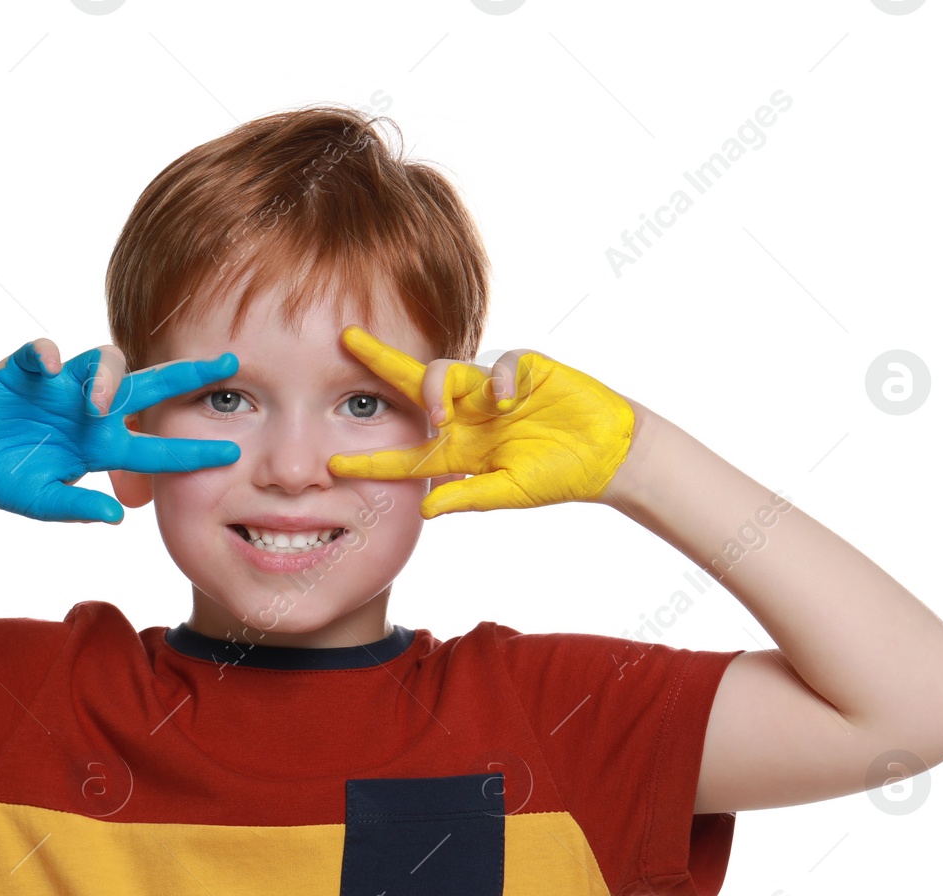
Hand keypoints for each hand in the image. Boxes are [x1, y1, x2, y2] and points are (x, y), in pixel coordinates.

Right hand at [0, 340, 240, 522]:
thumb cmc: (5, 479)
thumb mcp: (41, 502)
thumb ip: (76, 507)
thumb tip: (117, 517)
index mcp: (101, 446)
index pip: (156, 446)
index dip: (191, 450)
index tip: (232, 453)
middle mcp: (90, 409)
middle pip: (149, 386)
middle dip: (186, 375)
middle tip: (226, 364)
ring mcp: (61, 386)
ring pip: (103, 363)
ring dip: (106, 378)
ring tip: (94, 402)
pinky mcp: (25, 369)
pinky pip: (41, 353)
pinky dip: (44, 355)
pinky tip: (44, 366)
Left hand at [326, 326, 635, 518]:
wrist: (608, 455)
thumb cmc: (558, 476)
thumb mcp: (510, 492)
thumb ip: (468, 497)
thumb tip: (426, 508)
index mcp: (460, 449)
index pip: (406, 454)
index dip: (372, 460)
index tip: (334, 464)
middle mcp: (469, 415)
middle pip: (414, 385)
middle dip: (380, 361)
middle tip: (348, 340)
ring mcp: (493, 390)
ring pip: (448, 371)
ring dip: (437, 388)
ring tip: (442, 413)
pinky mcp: (525, 370)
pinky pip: (500, 365)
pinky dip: (499, 380)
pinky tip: (508, 399)